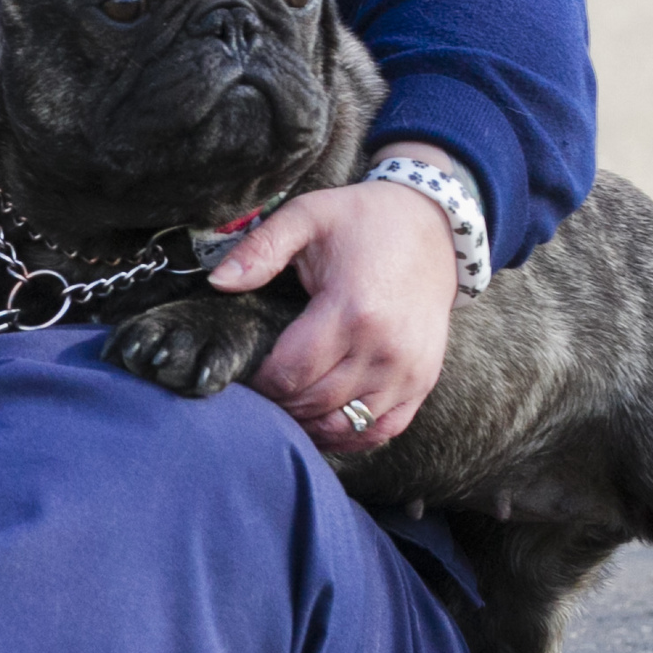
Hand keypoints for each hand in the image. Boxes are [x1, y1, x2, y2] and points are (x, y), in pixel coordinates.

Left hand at [207, 160, 460, 453]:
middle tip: (255, 393)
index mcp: (352, 310)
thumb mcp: (308, 216)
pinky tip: (322, 424)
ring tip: (284, 407)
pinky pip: (381, 430)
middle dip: (277, 404)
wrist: (435, 226)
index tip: (242, 372)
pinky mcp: (423, 381)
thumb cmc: (365, 220)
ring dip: (308, 424)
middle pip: (314, 403)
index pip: (290, 373)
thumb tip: (217, 282)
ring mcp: (408, 370)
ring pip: (345, 425)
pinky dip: (348, 436)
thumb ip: (261, 249)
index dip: (259, 383)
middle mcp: (384, 349)